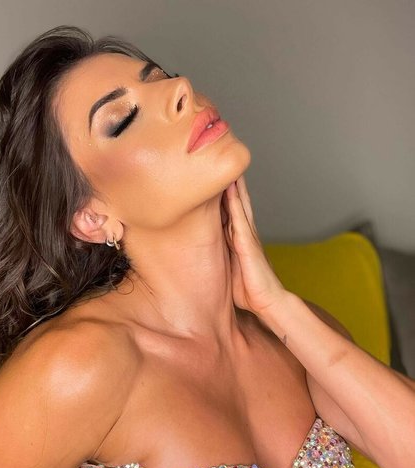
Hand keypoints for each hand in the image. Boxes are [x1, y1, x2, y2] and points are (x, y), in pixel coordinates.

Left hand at [221, 174, 287, 316]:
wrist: (268, 302)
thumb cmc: (249, 290)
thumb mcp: (230, 271)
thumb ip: (222, 259)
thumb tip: (204, 257)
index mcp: (239, 239)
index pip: (229, 211)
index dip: (224, 194)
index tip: (215, 177)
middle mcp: (244, 233)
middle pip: (236, 202)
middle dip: (230, 183)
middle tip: (224, 161)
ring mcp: (247, 236)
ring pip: (239, 204)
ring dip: (234, 185)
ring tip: (228, 165)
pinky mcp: (247, 243)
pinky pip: (239, 217)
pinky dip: (235, 201)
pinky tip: (230, 188)